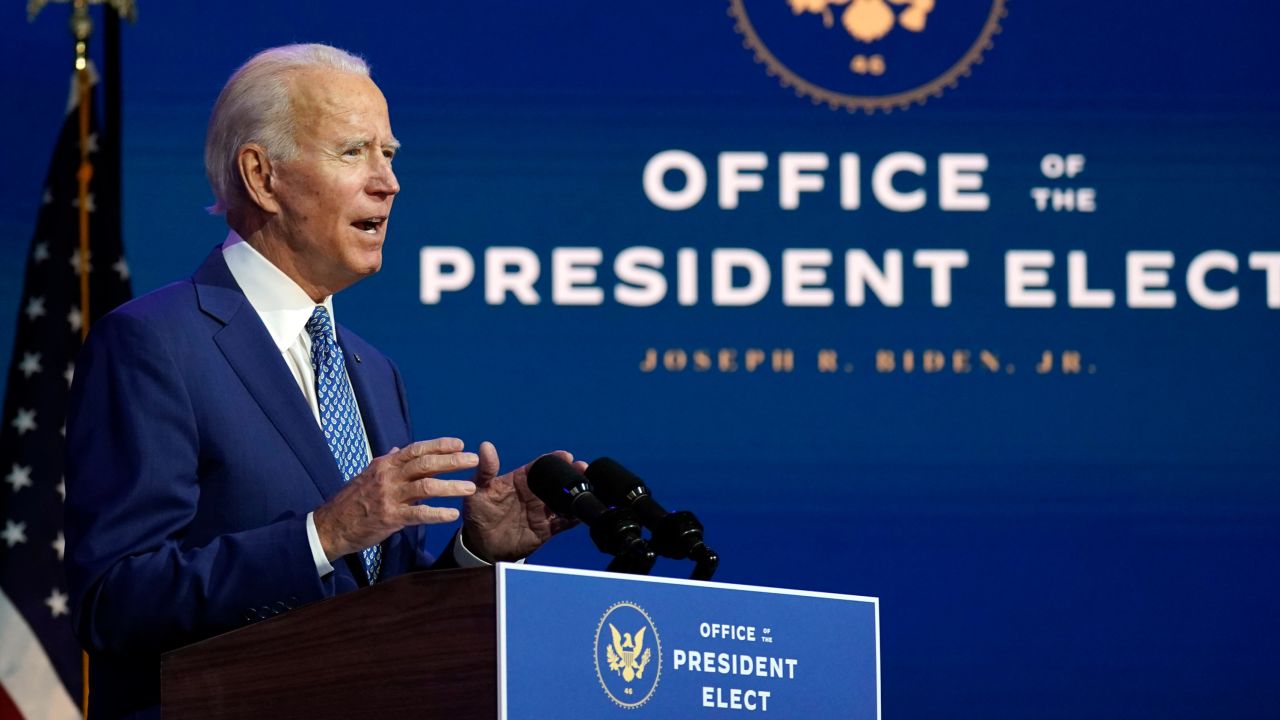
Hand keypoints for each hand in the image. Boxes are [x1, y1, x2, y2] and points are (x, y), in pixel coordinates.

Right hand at [313, 438, 477, 560]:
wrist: (330, 526)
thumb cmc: (351, 502)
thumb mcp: (367, 476)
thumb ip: (387, 463)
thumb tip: (400, 450)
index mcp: (385, 465)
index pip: (417, 449)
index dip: (439, 445)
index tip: (460, 444)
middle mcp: (388, 477)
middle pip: (425, 464)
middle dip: (452, 461)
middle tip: (474, 460)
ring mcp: (389, 497)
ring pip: (426, 487)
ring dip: (451, 486)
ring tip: (471, 487)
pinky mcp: (389, 518)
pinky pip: (418, 514)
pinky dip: (437, 514)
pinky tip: (452, 514)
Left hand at [461, 442, 581, 562]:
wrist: (481, 544)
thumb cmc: (478, 513)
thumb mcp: (479, 490)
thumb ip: (486, 471)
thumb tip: (485, 446)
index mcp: (521, 479)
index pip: (541, 465)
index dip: (554, 459)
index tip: (566, 455)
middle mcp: (535, 493)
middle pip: (558, 480)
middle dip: (572, 472)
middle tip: (582, 467)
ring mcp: (543, 510)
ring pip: (565, 498)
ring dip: (578, 492)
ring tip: (589, 486)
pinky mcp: (547, 529)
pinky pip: (565, 522)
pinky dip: (575, 517)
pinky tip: (583, 513)